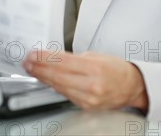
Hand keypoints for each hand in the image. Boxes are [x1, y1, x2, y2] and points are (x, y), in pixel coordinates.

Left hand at [23, 50, 148, 111]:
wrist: (132, 87)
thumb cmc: (116, 69)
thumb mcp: (96, 56)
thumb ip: (74, 58)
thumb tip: (52, 58)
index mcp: (95, 68)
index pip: (62, 62)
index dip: (44, 58)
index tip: (33, 54)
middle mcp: (92, 85)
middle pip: (57, 76)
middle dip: (39, 68)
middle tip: (28, 62)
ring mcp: (88, 98)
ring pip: (59, 87)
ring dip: (43, 78)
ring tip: (32, 70)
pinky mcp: (86, 107)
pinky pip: (65, 95)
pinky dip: (54, 86)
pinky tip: (46, 80)